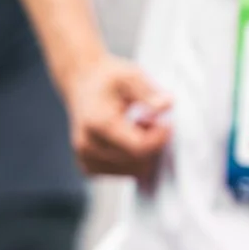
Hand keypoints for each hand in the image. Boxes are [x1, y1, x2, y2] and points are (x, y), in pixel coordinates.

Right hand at [63, 53, 171, 183]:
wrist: (81, 82)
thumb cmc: (106, 79)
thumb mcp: (130, 75)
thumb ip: (148, 92)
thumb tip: (166, 105)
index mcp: (98, 122)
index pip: (139, 147)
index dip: (160, 138)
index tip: (167, 122)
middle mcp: (87, 144)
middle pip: (137, 162)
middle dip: (152, 144)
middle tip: (149, 120)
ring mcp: (85, 157)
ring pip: (132, 172)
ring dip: (142, 154)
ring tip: (136, 128)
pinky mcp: (87, 165)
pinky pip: (121, 174)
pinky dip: (131, 161)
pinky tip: (126, 141)